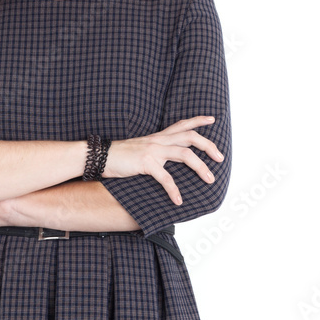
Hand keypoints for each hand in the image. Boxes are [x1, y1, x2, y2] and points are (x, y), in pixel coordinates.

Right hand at [102, 115, 223, 204]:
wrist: (99, 156)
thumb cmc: (118, 156)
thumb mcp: (140, 149)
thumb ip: (154, 152)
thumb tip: (164, 162)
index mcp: (158, 137)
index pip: (182, 124)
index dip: (198, 120)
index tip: (212, 119)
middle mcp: (158, 140)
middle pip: (191, 137)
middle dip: (208, 146)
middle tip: (220, 158)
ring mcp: (153, 150)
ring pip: (185, 155)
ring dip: (201, 167)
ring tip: (210, 179)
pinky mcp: (146, 163)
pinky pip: (165, 178)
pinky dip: (174, 190)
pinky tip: (178, 200)